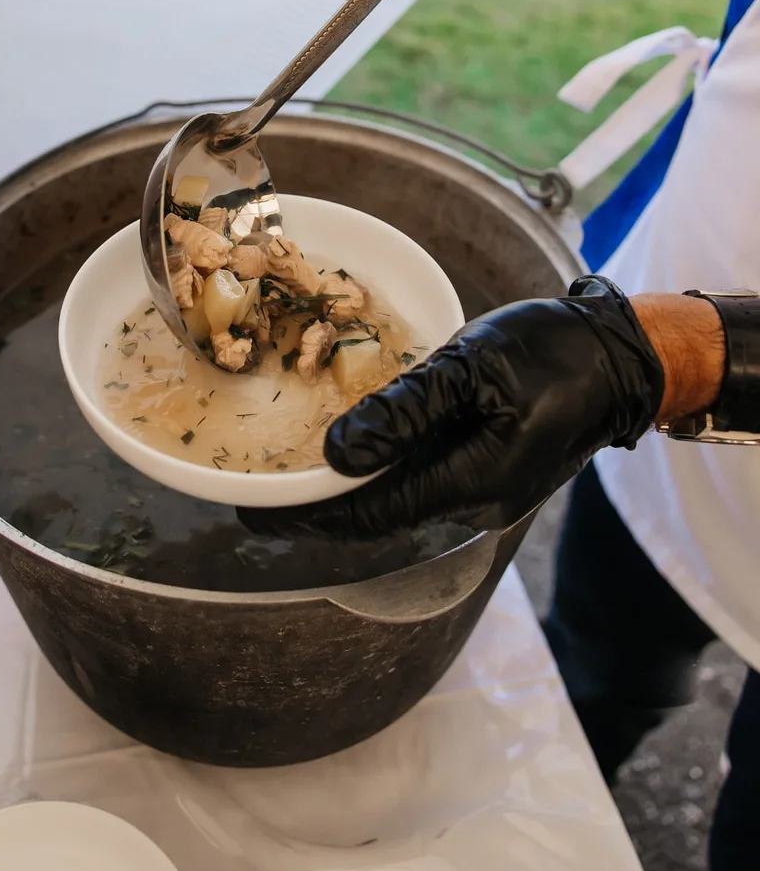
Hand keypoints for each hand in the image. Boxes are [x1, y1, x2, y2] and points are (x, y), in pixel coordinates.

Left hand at [240, 277, 664, 540]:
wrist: (618, 355)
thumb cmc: (550, 351)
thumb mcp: (471, 368)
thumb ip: (404, 411)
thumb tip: (337, 454)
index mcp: (469, 482)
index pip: (368, 516)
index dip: (306, 518)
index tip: (252, 513)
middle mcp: (475, 501)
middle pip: (379, 516)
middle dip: (318, 510)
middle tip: (259, 496)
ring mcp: (486, 490)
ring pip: (400, 500)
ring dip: (348, 492)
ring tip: (293, 475)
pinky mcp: (491, 470)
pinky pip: (424, 480)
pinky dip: (382, 472)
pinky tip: (356, 450)